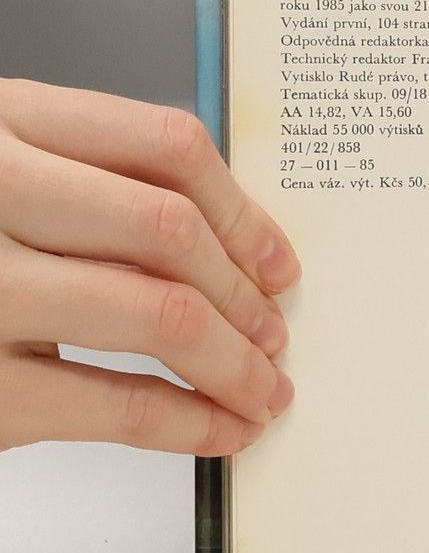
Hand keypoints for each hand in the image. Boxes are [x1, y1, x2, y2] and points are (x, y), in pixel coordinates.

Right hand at [0, 79, 298, 455]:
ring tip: (262, 389)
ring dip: (235, 362)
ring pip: (161, 312)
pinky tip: (221, 430)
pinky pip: (116, 403)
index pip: (163, 146)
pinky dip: (191, 422)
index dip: (243, 211)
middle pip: (171, 229)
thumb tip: (231, 249)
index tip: (277, 261)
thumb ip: (82, 186)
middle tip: (274, 333)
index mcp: (0, 122)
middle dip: (245, 292)